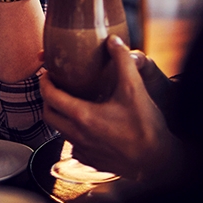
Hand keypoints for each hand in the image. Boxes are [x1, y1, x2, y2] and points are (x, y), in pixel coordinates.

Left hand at [42, 35, 181, 180]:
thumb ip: (122, 61)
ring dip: (61, 116)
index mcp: (82, 116)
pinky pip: (73, 146)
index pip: (50, 96)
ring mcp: (83, 151)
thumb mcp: (135, 88)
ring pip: (60, 131)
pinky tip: (87, 126)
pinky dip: (74, 133)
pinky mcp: (91, 161)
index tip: (47, 73)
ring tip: (71, 103)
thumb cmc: (146, 126)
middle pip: (48, 115)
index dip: (44, 82)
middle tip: (55, 86)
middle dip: (48, 99)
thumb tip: (113, 40)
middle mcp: (77, 135)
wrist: (157, 160)